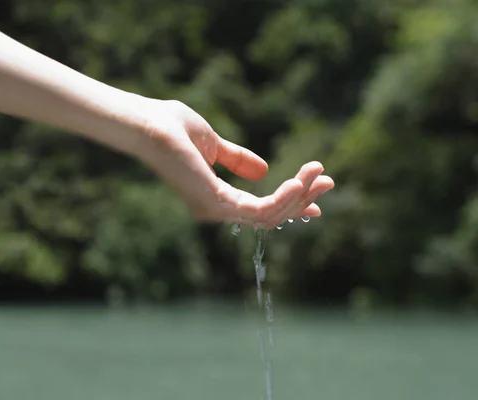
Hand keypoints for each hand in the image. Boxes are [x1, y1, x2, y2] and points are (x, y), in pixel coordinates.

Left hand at [135, 98, 334, 228]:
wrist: (149, 123)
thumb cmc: (172, 129)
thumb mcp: (215, 144)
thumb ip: (237, 159)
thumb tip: (263, 170)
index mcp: (216, 198)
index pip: (261, 210)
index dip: (291, 204)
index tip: (316, 194)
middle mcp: (218, 210)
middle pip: (272, 216)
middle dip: (303, 199)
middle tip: (328, 180)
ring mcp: (217, 210)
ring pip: (271, 215)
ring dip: (299, 195)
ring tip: (320, 174)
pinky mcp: (217, 203)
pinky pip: (261, 209)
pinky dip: (284, 198)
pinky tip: (301, 182)